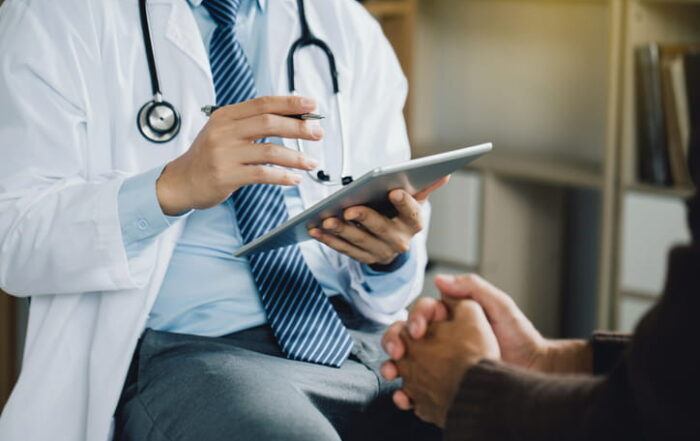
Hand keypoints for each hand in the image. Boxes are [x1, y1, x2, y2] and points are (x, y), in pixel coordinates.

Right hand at [156, 96, 322, 214]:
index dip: (290, 103)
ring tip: (311, 163)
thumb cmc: (208, 157)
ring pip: (270, 150)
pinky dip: (282, 176)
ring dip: (296, 157)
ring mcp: (224, 154)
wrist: (181, 182)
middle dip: (299, 127)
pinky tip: (294, 179)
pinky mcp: (226, 176)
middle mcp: (224, 132)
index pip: (263, 103)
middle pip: (269, 123)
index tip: (312, 105)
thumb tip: (292, 117)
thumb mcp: (224, 132)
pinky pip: (262, 174)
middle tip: (317, 133)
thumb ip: (251, 124)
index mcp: (226, 116)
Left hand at [308, 177, 448, 265]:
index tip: (395, 190)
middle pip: (380, 228)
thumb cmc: (401, 215)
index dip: (404, 203)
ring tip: (325, 219)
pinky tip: (315, 229)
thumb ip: (425, 187)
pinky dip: (329, 240)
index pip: (411, 213)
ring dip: (341, 230)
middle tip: (348, 209)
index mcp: (414, 223)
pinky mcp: (363, 258)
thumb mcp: (414, 202)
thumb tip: (444, 173)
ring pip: (359, 241)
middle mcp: (399, 241)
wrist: (394, 244)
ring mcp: (380, 252)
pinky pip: (344, 250)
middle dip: (364, 218)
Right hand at [383, 274, 590, 374]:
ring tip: (391, 372)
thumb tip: (439, 280)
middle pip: (406, 334)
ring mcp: (438, 360)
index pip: (422, 311)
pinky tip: (404, 395)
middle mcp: (440, 336)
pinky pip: (417, 385)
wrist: (533, 370)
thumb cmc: (520, 336)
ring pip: (406, 359)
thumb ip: (472, 288)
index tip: (417, 331)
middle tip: (396, 352)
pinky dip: (405, 391)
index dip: (415, 318)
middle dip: (393, 340)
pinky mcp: (441, 383)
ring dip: (392, 364)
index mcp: (450, 316)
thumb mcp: (499, 305)